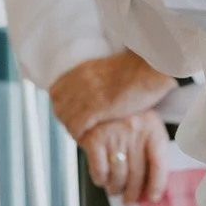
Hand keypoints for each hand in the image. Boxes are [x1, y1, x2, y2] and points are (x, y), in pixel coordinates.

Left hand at [49, 49, 176, 140]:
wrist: (151, 67)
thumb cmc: (138, 69)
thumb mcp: (107, 68)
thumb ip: (93, 78)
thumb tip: (90, 90)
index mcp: (80, 70)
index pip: (55, 93)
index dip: (61, 106)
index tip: (72, 114)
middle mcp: (79, 81)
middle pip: (58, 108)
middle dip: (66, 119)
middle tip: (80, 128)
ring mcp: (86, 94)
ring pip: (66, 120)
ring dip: (74, 130)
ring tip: (86, 135)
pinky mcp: (96, 108)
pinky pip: (77, 128)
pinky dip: (81, 136)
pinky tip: (90, 139)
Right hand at [78, 109, 172, 202]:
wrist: (96, 93)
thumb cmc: (124, 115)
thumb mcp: (143, 124)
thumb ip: (148, 148)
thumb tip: (148, 185)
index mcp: (152, 127)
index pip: (159, 163)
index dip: (157, 184)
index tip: (152, 197)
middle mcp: (134, 131)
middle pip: (137, 173)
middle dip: (133, 192)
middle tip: (129, 201)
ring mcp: (114, 135)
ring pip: (118, 175)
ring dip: (116, 188)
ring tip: (115, 191)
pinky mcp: (94, 139)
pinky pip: (99, 170)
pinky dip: (101, 179)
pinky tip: (102, 179)